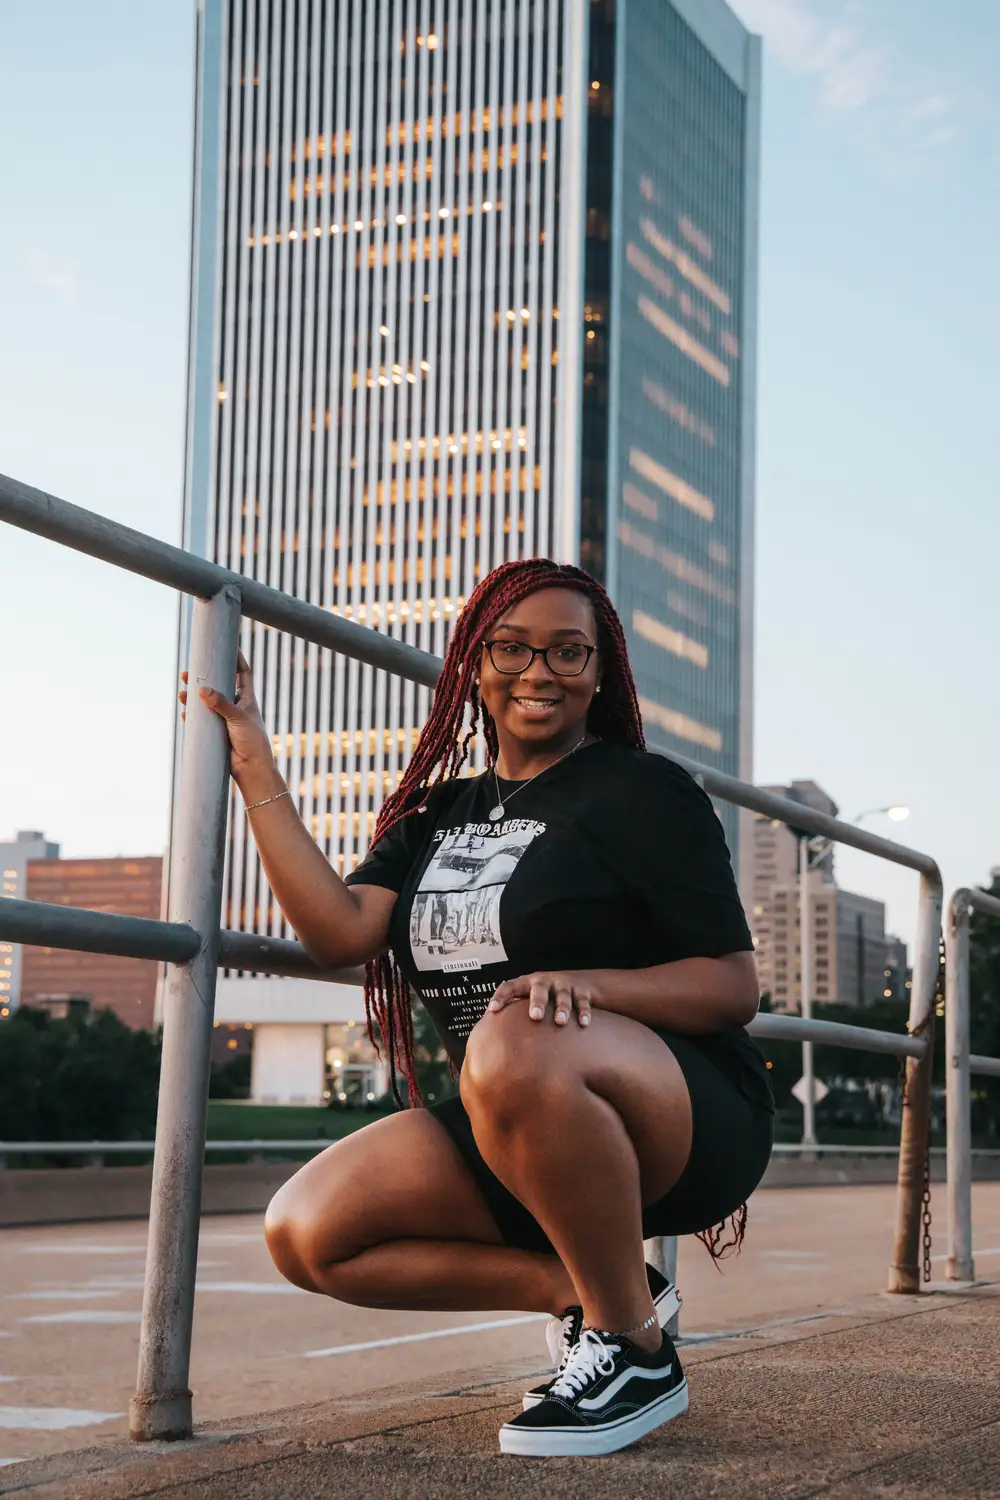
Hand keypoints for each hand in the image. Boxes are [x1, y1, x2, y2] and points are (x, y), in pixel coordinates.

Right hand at [178, 649, 276, 788]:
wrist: (251, 768)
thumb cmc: (252, 741)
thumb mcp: (238, 718)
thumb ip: (221, 703)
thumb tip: (201, 689)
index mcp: (247, 699)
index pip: (243, 673)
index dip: (236, 659)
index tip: (228, 645)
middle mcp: (236, 707)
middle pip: (219, 686)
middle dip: (204, 678)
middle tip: (189, 671)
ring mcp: (225, 719)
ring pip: (207, 703)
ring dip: (194, 697)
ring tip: (182, 690)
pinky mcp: (216, 733)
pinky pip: (201, 721)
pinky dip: (192, 716)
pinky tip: (184, 711)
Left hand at [487, 971, 594, 1027]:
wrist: (576, 982)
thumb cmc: (542, 997)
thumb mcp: (527, 999)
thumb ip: (513, 1013)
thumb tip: (490, 1036)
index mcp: (525, 983)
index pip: (508, 986)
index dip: (500, 997)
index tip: (492, 1010)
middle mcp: (544, 981)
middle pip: (539, 989)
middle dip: (537, 1002)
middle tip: (535, 1016)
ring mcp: (563, 984)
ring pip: (562, 995)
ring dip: (562, 1008)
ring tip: (560, 1022)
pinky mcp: (581, 990)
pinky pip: (583, 1001)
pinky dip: (584, 1012)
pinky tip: (584, 1024)